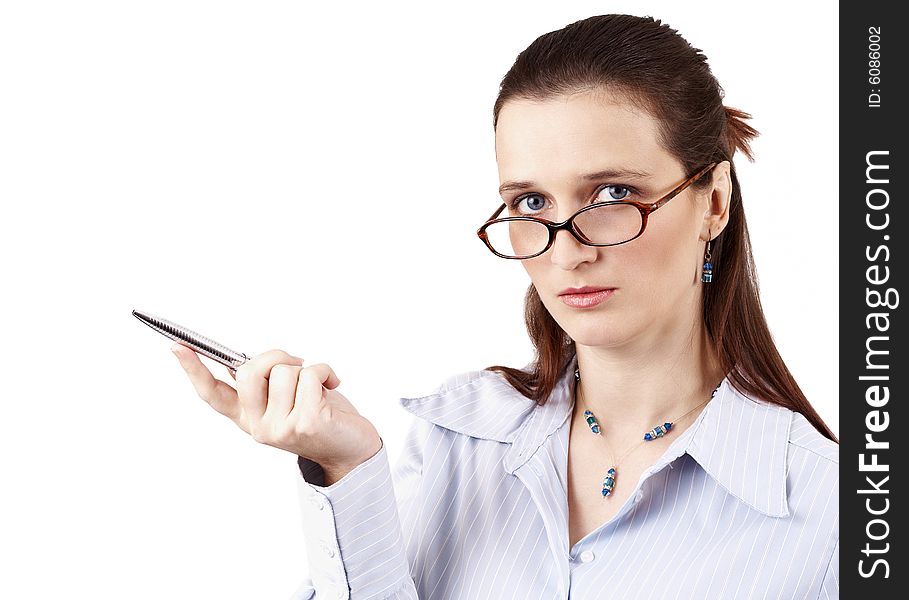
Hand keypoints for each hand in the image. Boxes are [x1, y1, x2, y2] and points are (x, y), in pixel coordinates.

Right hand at [170, 345, 381, 477]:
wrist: (352, 448)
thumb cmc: (321, 415)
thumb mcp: (285, 400)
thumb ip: (263, 386)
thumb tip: (239, 363)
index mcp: (249, 418)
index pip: (212, 394)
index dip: (193, 369)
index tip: (177, 346)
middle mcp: (259, 427)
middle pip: (250, 371)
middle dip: (276, 356)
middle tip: (297, 363)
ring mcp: (281, 428)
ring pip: (285, 371)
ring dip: (308, 369)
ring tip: (318, 386)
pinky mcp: (307, 423)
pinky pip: (310, 375)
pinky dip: (325, 372)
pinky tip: (332, 386)